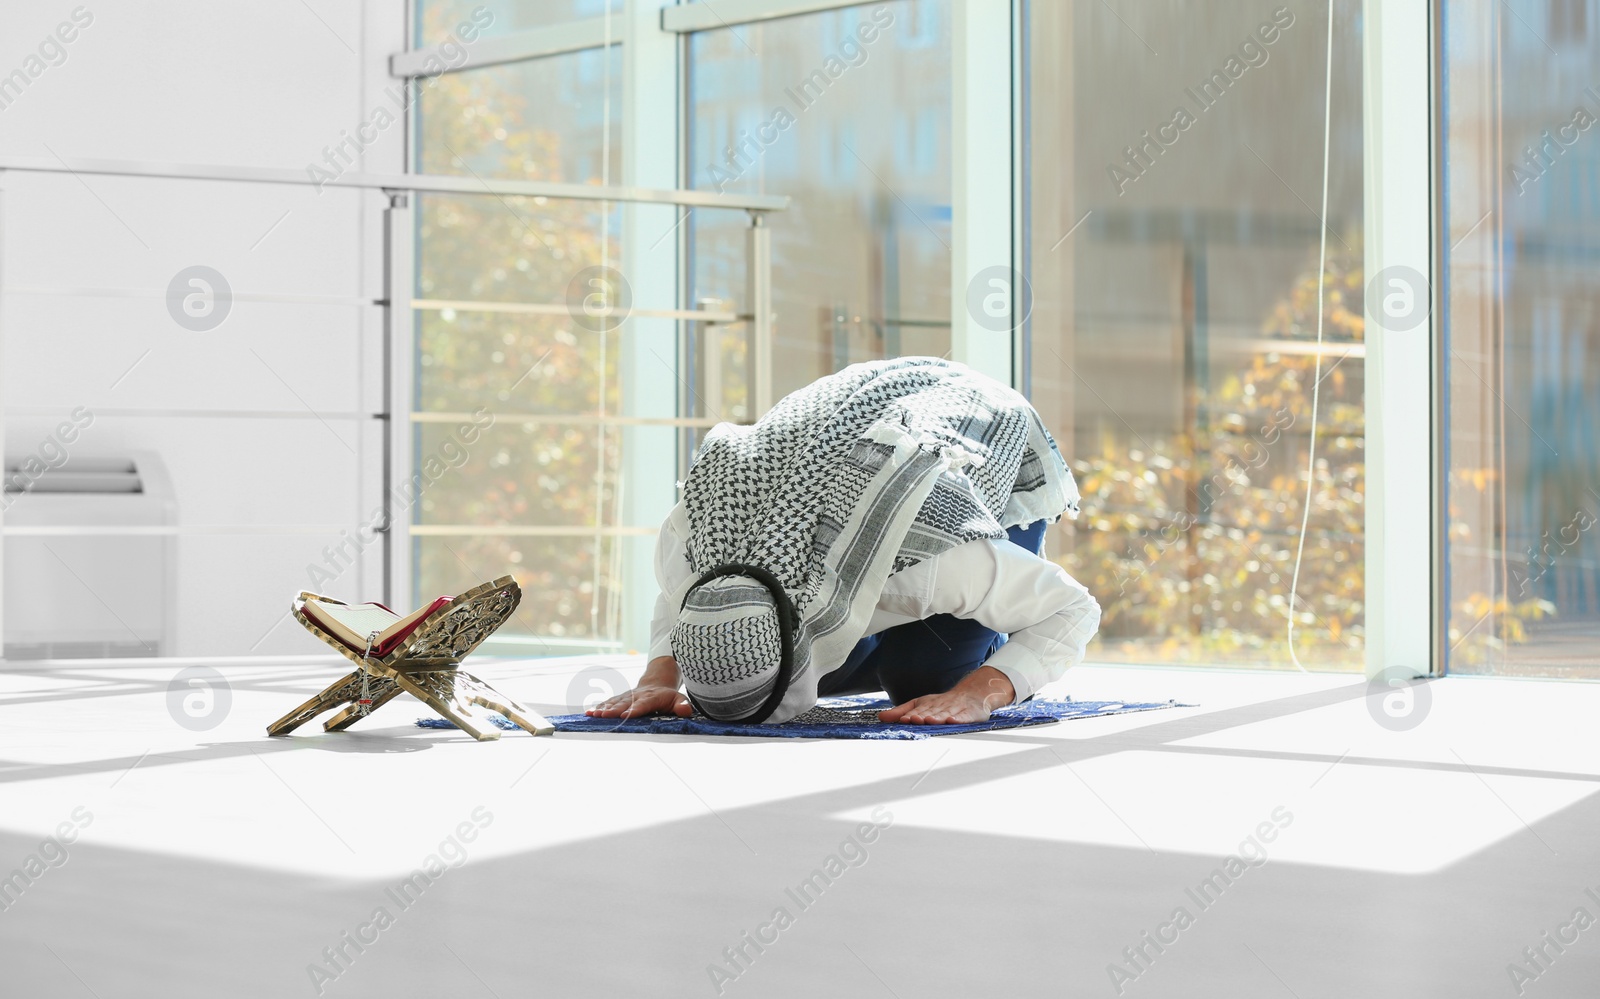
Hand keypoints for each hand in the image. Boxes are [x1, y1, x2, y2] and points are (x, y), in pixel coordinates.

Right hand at [587, 685, 691, 718]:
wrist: (657, 682)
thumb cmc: (668, 696)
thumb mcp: (679, 699)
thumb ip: (683, 705)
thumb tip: (686, 711)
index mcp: (652, 697)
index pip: (643, 703)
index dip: (635, 709)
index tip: (626, 715)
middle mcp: (637, 695)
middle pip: (625, 703)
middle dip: (614, 710)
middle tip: (604, 716)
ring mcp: (627, 696)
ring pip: (615, 702)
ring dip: (604, 709)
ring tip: (593, 715)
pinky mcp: (620, 698)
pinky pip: (608, 702)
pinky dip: (599, 707)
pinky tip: (589, 713)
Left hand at [877, 666, 1014, 724]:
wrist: (972, 695)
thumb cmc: (943, 703)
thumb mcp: (920, 705)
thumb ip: (900, 711)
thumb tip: (880, 717)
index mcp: (928, 705)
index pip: (918, 711)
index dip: (911, 715)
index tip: (904, 719)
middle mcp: (941, 707)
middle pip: (931, 712)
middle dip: (922, 716)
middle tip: (914, 719)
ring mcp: (955, 710)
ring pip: (945, 714)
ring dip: (937, 717)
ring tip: (930, 720)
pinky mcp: (969, 714)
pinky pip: (964, 717)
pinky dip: (959, 719)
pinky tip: (953, 721)